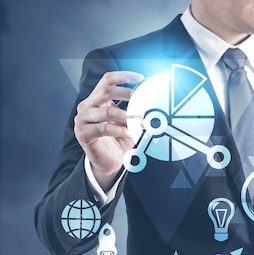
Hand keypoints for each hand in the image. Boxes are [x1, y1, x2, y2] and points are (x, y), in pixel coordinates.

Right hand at [74, 71, 143, 189]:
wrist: (110, 162)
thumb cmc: (119, 140)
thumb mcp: (128, 121)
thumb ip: (134, 110)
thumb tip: (154, 102)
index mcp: (97, 100)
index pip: (107, 80)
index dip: (123, 76)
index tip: (140, 78)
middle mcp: (87, 106)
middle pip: (106, 91)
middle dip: (126, 94)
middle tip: (142, 100)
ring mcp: (82, 119)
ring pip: (107, 112)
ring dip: (127, 116)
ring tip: (141, 121)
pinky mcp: (82, 133)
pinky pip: (103, 128)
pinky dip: (120, 130)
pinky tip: (130, 132)